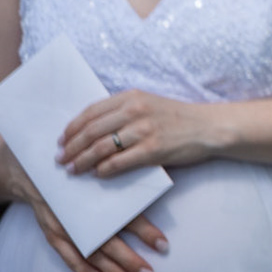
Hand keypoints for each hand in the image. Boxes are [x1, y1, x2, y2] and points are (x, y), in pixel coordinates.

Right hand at [0, 135, 165, 271]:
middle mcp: (82, 212)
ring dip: (112, 270)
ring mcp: (65, 225)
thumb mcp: (102, 167)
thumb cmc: (80, 167)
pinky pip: (69, 257)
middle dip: (131, 260)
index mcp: (100, 194)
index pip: (128, 215)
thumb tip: (160, 182)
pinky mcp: (53, 233)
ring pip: (92, 253)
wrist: (37, 166)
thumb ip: (127, 179)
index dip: (146, 232)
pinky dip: (84, 271)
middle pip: (110, 241)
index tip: (164, 245)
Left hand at [60, 88, 217, 177]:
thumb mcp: (150, 104)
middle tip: (61, 160)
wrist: (210, 127)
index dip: (72, 128)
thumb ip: (123, 111)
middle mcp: (136, 111)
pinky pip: (118, 162)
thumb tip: (92, 130)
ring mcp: (144, 130)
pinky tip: (97, 174)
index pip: (91, 112)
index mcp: (132, 97)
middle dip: (71, 148)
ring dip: (82, 161)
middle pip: (91, 131)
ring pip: (100, 148)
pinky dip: (103, 170)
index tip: (62, 140)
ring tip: (73, 170)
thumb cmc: (179, 117)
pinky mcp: (152, 150)